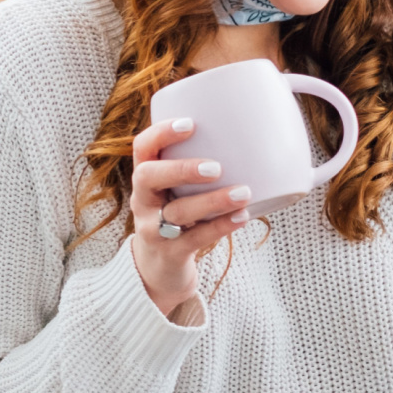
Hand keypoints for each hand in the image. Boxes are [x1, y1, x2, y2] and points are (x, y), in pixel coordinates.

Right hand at [126, 117, 251, 315]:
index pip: (142, 147)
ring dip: (212, 201)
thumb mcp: (175, 190)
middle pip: (147, 177)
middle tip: (216, 168)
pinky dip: (221, 226)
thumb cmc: (177, 215)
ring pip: (177, 212)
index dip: (161, 133)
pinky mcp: (170, 253)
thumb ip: (196, 168)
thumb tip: (250, 137)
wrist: (158, 269)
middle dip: (181, 168)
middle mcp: (142, 201)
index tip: (190, 123)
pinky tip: (242, 217)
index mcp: (145, 178)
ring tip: (243, 192)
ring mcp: (152, 229)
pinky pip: (195, 239)